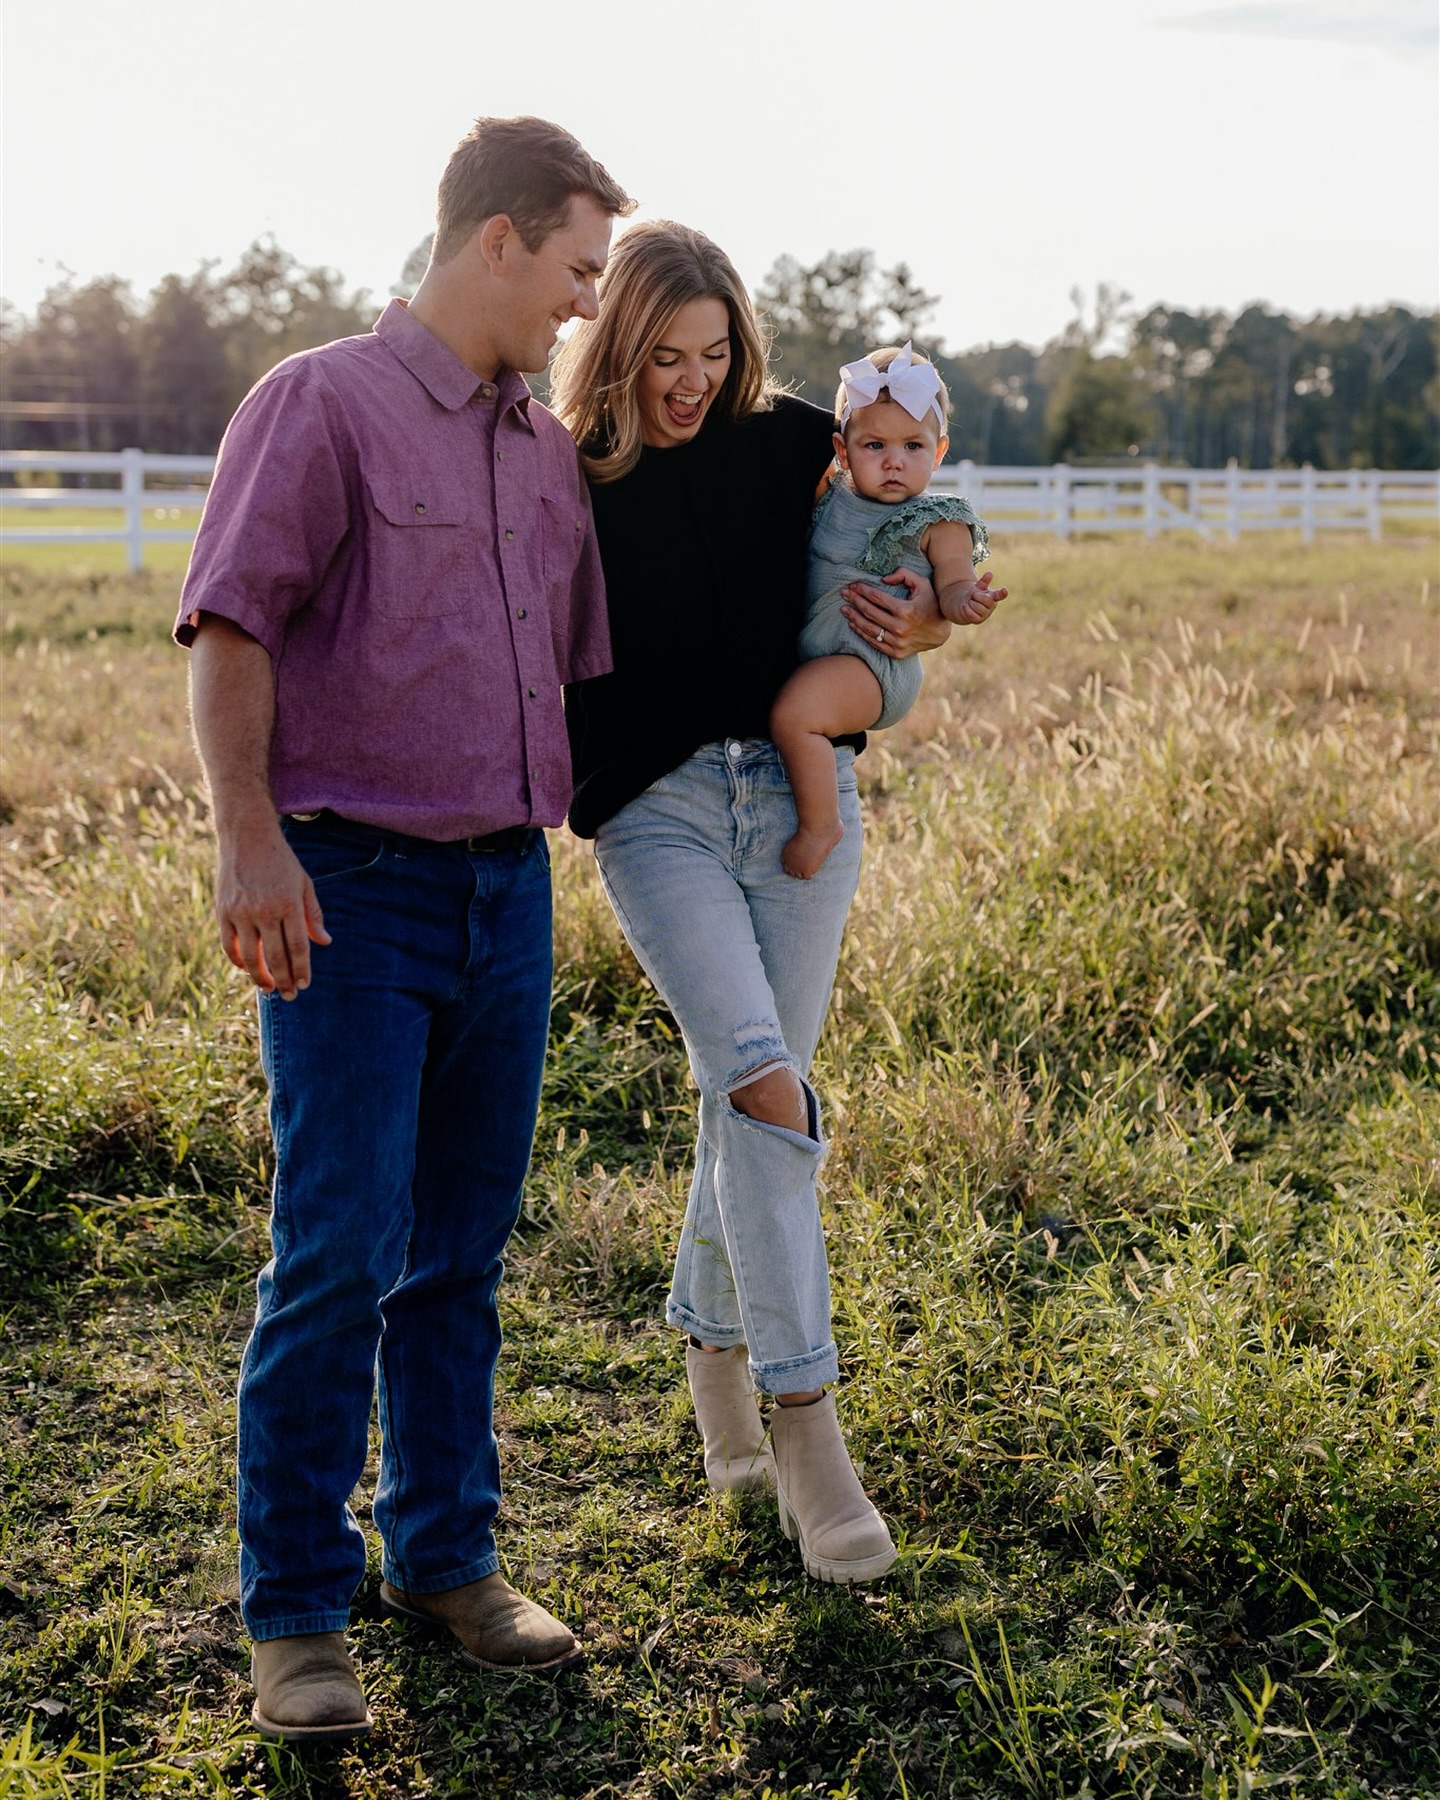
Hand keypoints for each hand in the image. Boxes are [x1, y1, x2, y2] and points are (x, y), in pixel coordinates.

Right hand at [215, 818, 330, 998]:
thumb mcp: (304, 883)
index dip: (301, 969)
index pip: (297, 947)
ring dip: (260, 977)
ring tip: (269, 989)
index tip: (305, 985)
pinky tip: (248, 969)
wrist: (247, 837)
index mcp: (288, 904)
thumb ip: (313, 915)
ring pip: (250, 957)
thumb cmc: (281, 862)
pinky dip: (238, 961)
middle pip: (274, 956)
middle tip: (289, 996)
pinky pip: (229, 945)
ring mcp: (240, 912)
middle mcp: (264, 910)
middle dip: (283, 980)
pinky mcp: (223, 911)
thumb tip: (324, 942)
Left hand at [840, 567, 950, 658]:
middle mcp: (900, 628)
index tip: (853, 585)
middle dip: (854, 601)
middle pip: (869, 612)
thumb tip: (883, 579)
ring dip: (853, 618)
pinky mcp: (896, 652)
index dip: (863, 590)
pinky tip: (853, 624)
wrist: (940, 633)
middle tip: (844, 594)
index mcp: (906, 610)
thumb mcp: (923, 584)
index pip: (877, 598)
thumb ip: (904, 575)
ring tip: (844, 609)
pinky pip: (874, 643)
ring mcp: (897, 642)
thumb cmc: (931, 604)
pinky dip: (861, 633)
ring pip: (868, 629)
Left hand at [942, 570, 1008, 625]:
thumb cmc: (974, 595)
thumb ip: (984, 581)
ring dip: (970, 603)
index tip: (1005, 590)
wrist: (965, 605)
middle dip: (977, 595)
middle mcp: (992, 606)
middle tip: (974, 596)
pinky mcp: (978, 620)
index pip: (999, 595)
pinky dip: (966, 609)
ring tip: (971, 602)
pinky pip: (971, 614)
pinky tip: (965, 607)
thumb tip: (989, 573)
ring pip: (977, 607)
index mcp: (993, 596)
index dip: (1002, 593)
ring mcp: (986, 614)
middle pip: (986, 600)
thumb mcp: (978, 587)